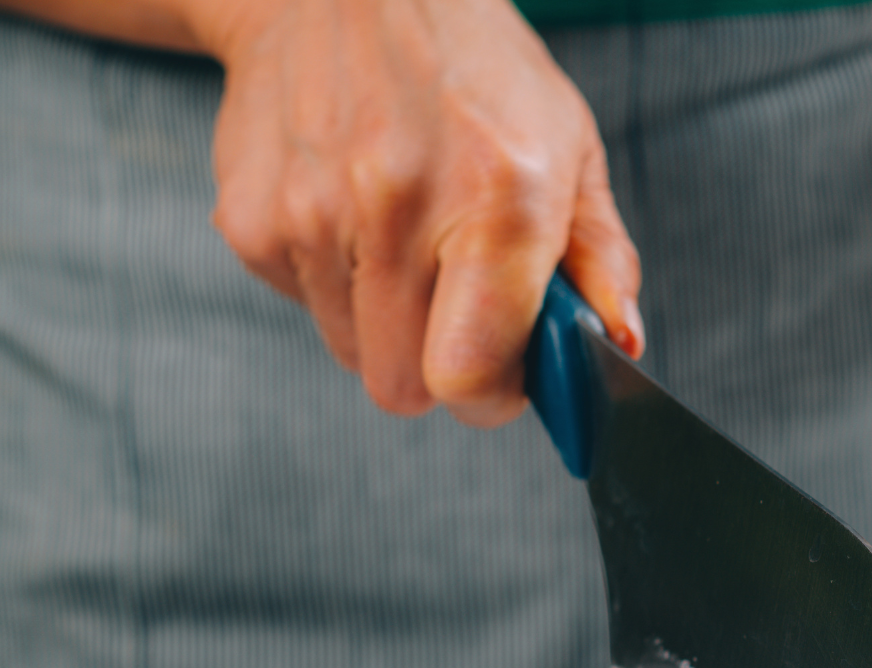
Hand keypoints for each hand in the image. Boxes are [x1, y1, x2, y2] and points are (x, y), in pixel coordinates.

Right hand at [198, 0, 641, 423]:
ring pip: (353, 352)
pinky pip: (304, 307)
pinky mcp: (249, 218)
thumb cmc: (473, 68)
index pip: (469, 373)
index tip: (505, 375)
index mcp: (499, 196)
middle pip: (404, 385)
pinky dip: (334, 282)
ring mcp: (312, 213)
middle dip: (439, 366)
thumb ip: (601, 257)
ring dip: (386, 322)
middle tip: (459, 308)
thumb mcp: (570, 145)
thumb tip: (622, 343)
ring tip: (406, 238)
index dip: (490, 396)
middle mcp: (398, 205)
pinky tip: (354, 212)